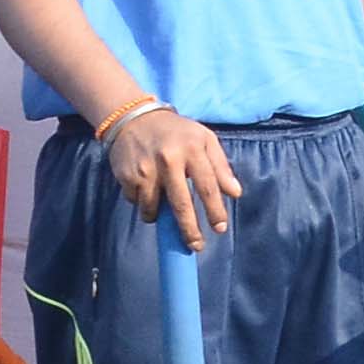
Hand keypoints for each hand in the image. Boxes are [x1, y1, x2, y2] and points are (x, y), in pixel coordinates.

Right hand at [107, 107, 242, 244]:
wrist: (134, 118)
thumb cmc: (177, 132)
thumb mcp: (204, 139)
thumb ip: (221, 166)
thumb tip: (235, 193)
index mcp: (193, 149)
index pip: (208, 186)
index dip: (215, 210)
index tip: (220, 229)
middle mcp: (169, 160)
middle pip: (181, 204)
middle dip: (189, 230)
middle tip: (196, 245)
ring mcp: (146, 170)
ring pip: (155, 209)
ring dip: (161, 218)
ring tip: (164, 212)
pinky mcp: (127, 177)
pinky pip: (137, 202)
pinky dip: (144, 203)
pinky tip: (147, 190)